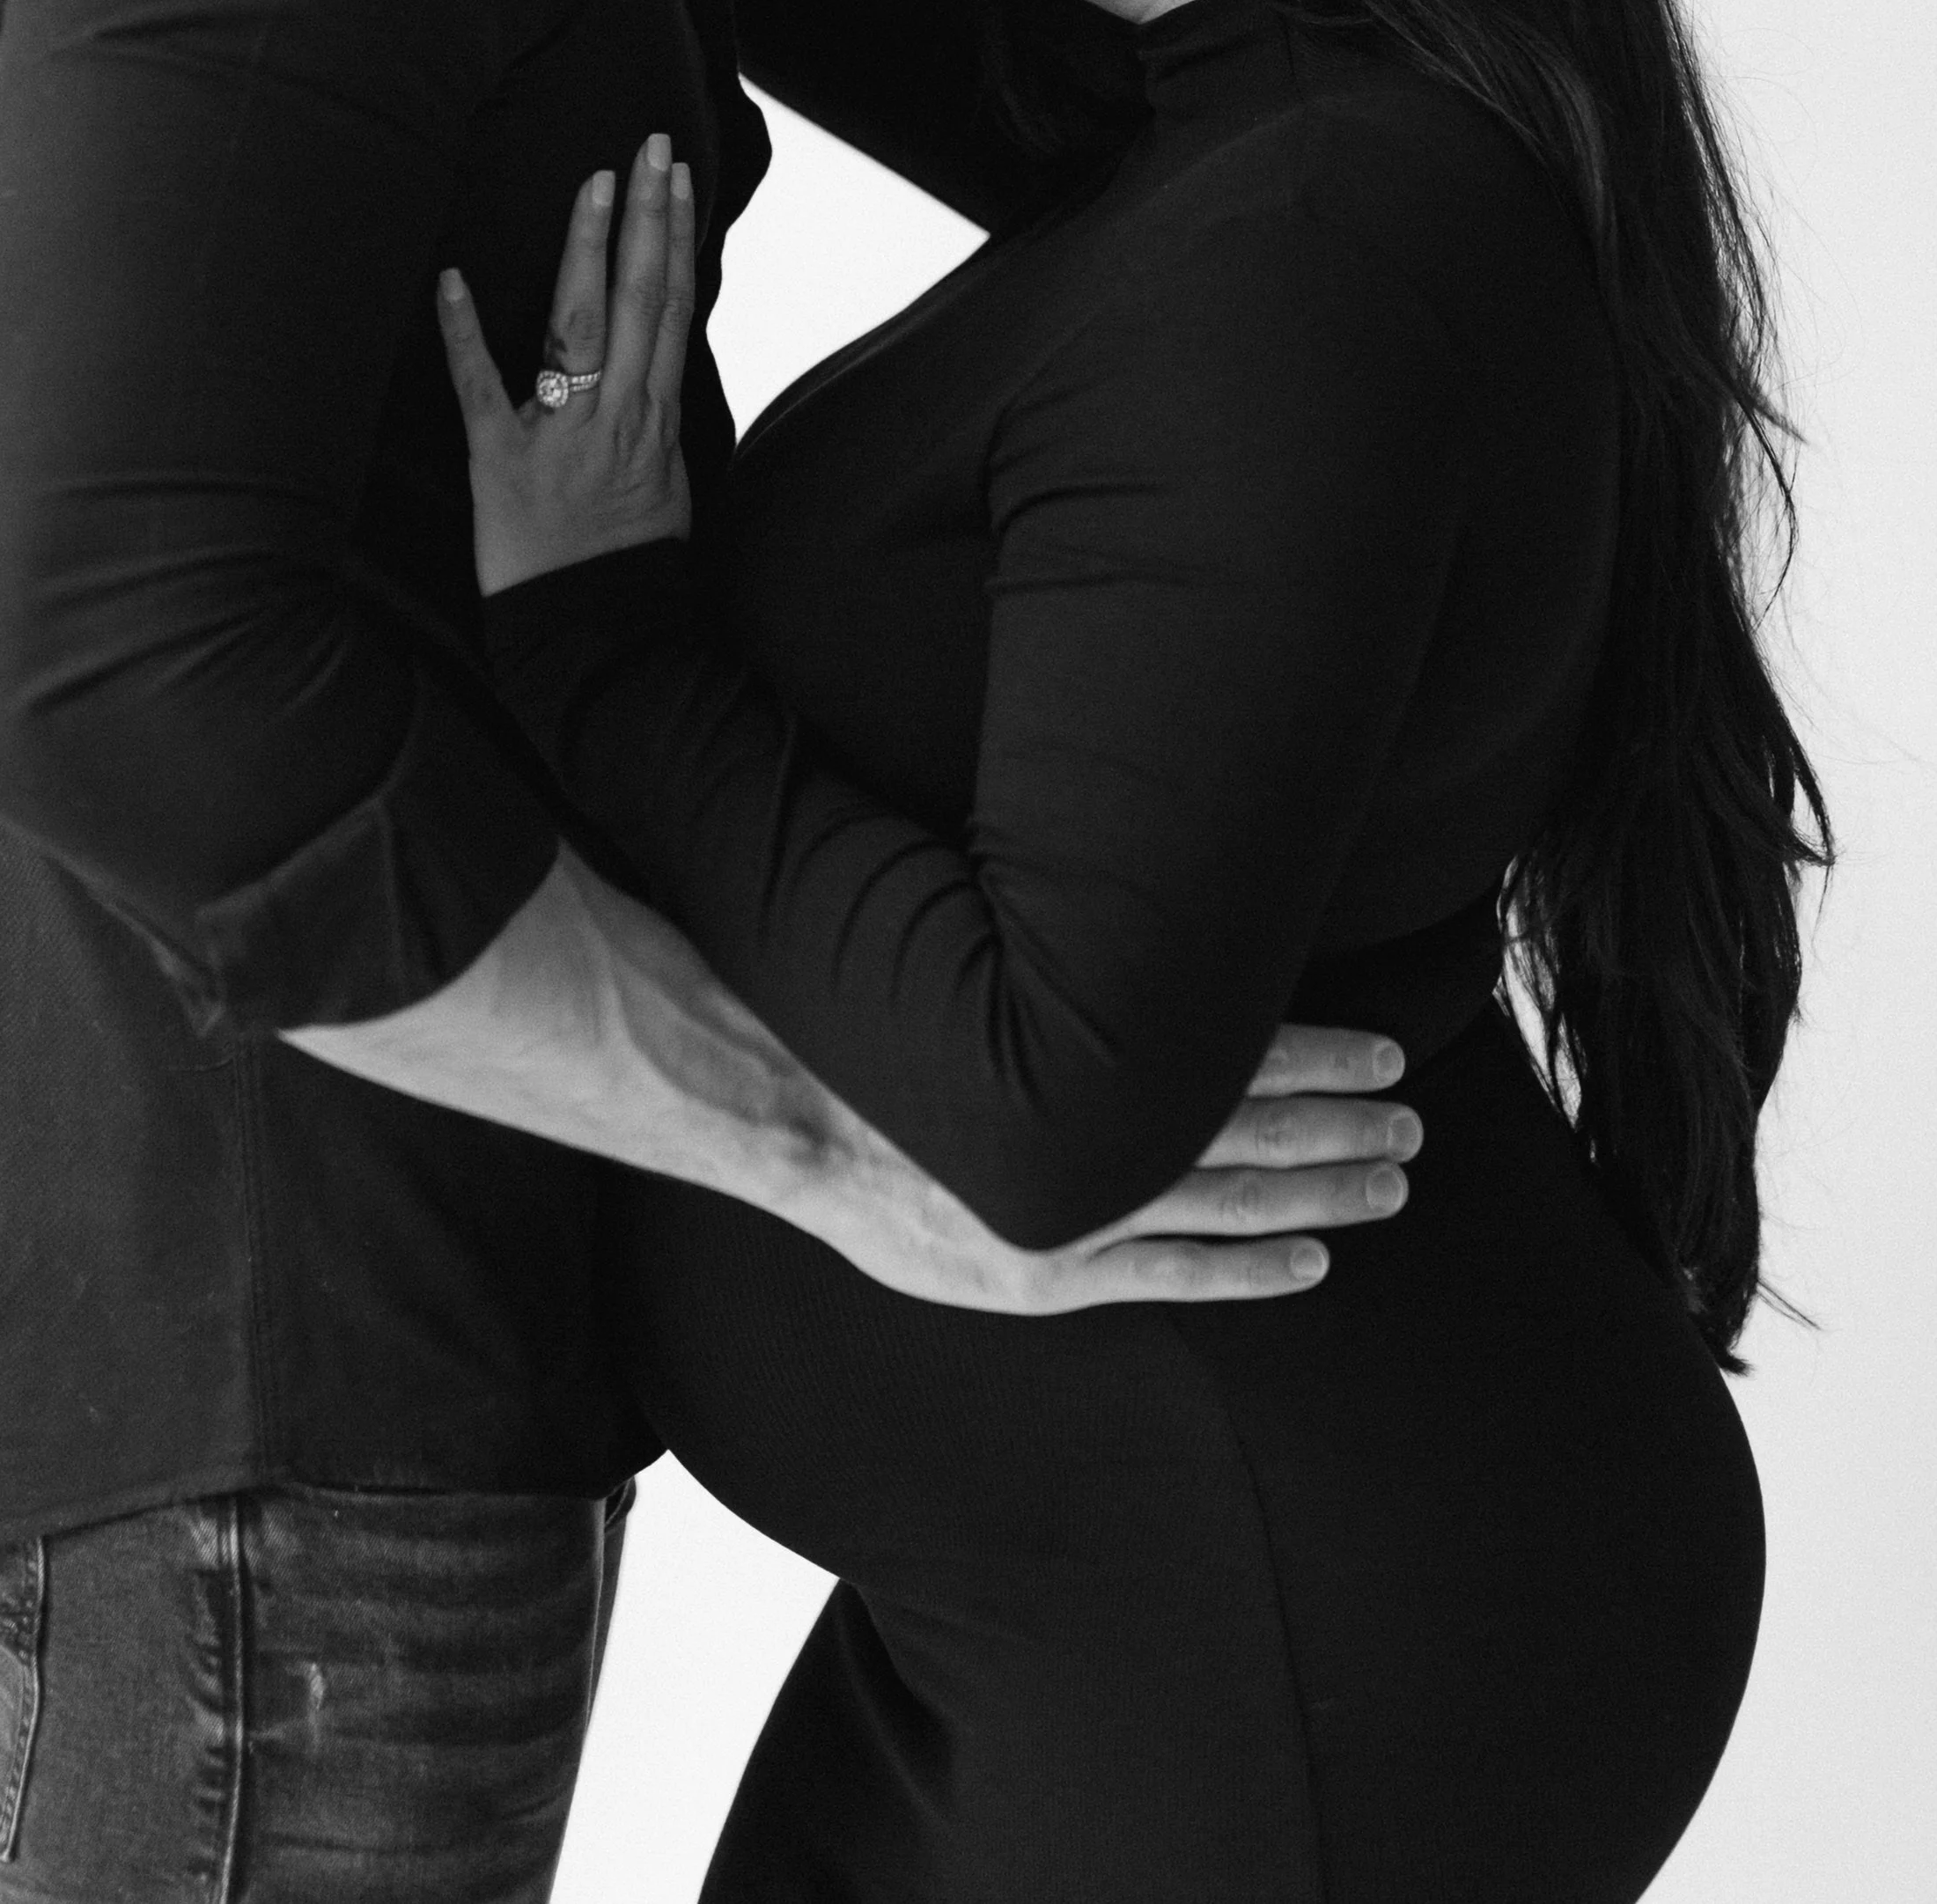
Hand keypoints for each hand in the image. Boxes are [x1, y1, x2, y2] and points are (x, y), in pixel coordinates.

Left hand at [437, 135, 695, 596]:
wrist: (595, 630)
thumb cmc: (629, 561)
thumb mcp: (667, 480)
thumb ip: (657, 414)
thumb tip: (660, 360)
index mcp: (655, 416)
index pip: (672, 307)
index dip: (674, 237)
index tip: (675, 178)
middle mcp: (616, 413)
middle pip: (639, 298)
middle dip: (645, 218)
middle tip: (645, 147)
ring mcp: (559, 432)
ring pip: (580, 325)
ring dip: (588, 249)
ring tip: (595, 185)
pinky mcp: (499, 458)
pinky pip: (480, 388)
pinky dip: (463, 332)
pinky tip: (452, 279)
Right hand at [815, 1022, 1422, 1310]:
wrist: (791, 1111)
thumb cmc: (887, 1027)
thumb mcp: (984, 966)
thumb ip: (1074, 971)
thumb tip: (1157, 930)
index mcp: (1089, 1053)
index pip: (1239, 1056)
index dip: (1320, 1057)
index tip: (1385, 1053)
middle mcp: (1098, 1135)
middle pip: (1254, 1132)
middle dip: (1344, 1126)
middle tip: (1415, 1120)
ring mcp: (1077, 1213)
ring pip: (1231, 1204)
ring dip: (1321, 1193)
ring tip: (1392, 1180)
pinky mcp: (1046, 1274)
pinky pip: (1172, 1275)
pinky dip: (1249, 1269)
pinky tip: (1310, 1260)